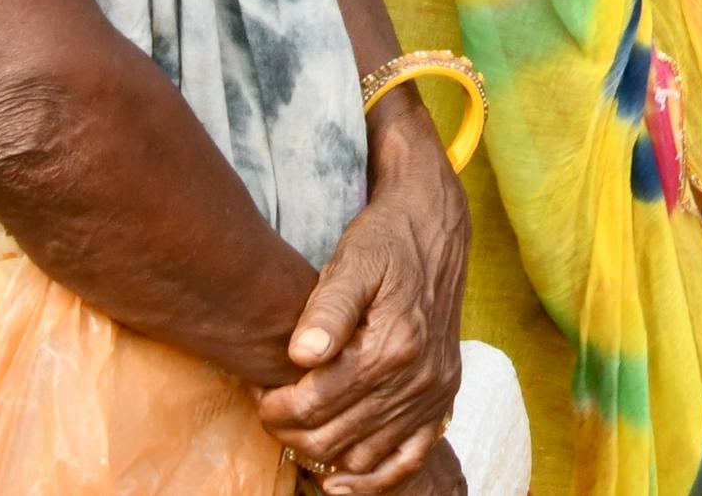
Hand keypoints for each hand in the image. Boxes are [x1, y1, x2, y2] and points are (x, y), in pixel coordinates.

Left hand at [255, 120, 467, 491]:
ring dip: (321, 450)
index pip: (313, 406)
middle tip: (271, 404)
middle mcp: (419, 379)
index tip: (259, 387)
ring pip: (361, 458)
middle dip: (288, 430)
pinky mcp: (441, 400)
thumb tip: (300, 354)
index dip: (273, 406)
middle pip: (331, 438)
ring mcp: (433, 395)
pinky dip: (373, 480)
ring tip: (300, 422)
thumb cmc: (385, 241)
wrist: (435, 229)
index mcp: (393, 347)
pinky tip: (339, 481)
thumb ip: (327, 309)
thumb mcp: (353, 260)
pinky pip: (407, 462)